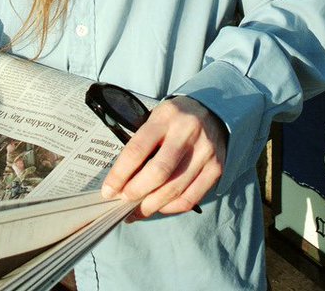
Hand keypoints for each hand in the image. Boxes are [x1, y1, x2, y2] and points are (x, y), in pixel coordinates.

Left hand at [100, 96, 226, 217]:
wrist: (214, 111)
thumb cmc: (174, 121)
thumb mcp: (156, 121)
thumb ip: (141, 147)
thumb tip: (120, 184)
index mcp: (166, 117)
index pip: (137, 150)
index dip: (120, 175)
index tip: (108, 191)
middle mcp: (187, 132)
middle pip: (158, 173)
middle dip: (136, 193)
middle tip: (122, 204)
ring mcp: (205, 151)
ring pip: (174, 190)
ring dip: (150, 206)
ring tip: (136, 212)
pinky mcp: (216, 168)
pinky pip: (189, 198)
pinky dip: (170, 208)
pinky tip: (159, 207)